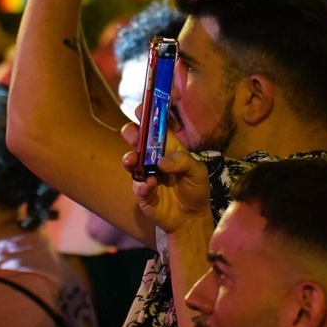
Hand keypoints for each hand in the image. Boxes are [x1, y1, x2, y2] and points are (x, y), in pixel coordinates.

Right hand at [119, 120, 209, 234]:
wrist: (192, 218)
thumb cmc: (196, 189)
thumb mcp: (197, 171)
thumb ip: (183, 161)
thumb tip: (161, 162)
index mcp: (169, 148)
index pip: (157, 127)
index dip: (149, 115)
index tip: (142, 108)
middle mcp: (154, 158)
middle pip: (138, 140)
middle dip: (131, 132)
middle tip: (131, 133)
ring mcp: (146, 174)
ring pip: (131, 161)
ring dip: (129, 158)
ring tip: (131, 160)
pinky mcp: (143, 193)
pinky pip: (137, 186)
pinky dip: (142, 185)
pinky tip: (150, 185)